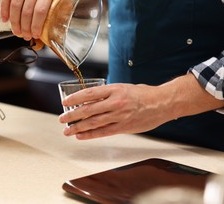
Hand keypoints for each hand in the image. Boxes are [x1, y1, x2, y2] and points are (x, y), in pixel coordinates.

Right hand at [0, 0, 61, 41]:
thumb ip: (54, 3)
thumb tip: (53, 24)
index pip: (41, 11)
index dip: (36, 25)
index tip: (34, 35)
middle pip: (27, 10)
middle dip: (24, 27)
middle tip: (23, 36)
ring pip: (15, 5)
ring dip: (14, 21)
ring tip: (15, 31)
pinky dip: (4, 9)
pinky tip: (5, 19)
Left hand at [58, 74, 223, 139]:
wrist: (162, 103)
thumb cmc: (143, 94)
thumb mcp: (123, 88)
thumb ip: (108, 94)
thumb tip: (91, 99)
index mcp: (114, 89)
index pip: (89, 93)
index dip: (74, 98)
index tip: (64, 102)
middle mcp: (115, 102)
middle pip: (88, 110)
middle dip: (72, 115)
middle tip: (62, 119)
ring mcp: (119, 116)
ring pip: (93, 122)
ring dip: (78, 127)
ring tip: (67, 130)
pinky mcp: (124, 127)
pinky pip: (104, 132)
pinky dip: (91, 134)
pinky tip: (81, 135)